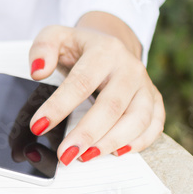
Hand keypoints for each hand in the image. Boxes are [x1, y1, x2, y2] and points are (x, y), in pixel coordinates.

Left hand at [28, 13, 164, 163]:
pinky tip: (118, 152)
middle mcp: (129, 68)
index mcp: (104, 51)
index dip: (59, 106)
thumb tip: (38, 72)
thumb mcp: (56, 37)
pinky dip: (140, 141)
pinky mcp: (154, 99)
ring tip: (87, 156)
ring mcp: (144, 85)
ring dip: (112, 141)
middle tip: (65, 154)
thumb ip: (42, 49)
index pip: (81, 82)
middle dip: (87, 133)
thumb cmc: (80, 46)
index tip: (38, 126)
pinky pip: (154, 124)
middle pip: (111, 105)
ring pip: (137, 118)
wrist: (111, 43)